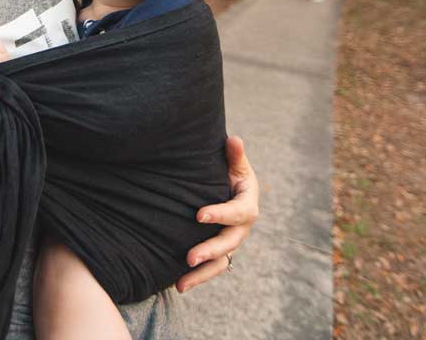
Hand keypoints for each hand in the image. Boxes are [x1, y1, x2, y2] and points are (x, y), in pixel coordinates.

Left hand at [176, 135, 258, 292]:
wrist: (225, 186)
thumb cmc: (228, 171)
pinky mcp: (219, 252)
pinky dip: (196, 278)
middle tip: (190, 257)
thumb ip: (234, 155)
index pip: (237, 212)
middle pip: (229, 243)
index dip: (220, 214)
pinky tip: (177, 286)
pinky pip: (211, 269)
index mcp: (247, 204)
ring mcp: (231, 242)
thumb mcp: (234, 163)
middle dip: (209, 250)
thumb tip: (234, 140)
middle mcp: (241, 228)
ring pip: (220, 262)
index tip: (198, 215)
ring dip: (201, 274)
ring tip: (180, 284)